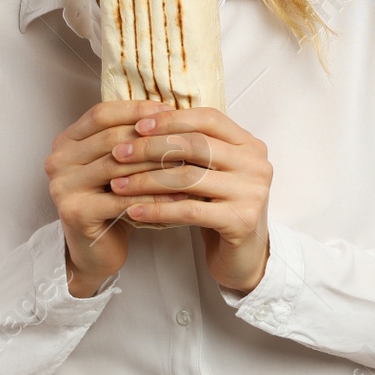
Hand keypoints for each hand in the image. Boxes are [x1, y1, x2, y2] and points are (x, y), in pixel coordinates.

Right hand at [44, 99, 190, 296]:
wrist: (95, 251)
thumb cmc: (112, 202)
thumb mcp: (118, 164)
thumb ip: (130, 137)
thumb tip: (172, 110)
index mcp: (66, 141)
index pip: (102, 113)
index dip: (136, 109)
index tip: (170, 111)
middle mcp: (58, 160)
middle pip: (111, 137)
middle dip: (151, 137)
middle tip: (185, 138)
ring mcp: (62, 186)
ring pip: (118, 166)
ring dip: (156, 165)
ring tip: (188, 164)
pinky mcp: (75, 212)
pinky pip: (122, 199)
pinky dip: (153, 196)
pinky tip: (179, 197)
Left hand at [108, 106, 272, 292]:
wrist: (243, 255)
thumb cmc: (220, 208)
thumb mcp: (211, 173)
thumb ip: (193, 149)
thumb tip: (143, 125)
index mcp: (250, 145)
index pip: (208, 119)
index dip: (172, 119)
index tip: (138, 126)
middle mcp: (256, 164)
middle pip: (196, 145)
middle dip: (152, 148)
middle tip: (119, 153)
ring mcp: (252, 193)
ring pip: (189, 178)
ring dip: (147, 180)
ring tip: (118, 184)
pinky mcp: (241, 221)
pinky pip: (189, 211)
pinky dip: (157, 210)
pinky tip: (133, 210)